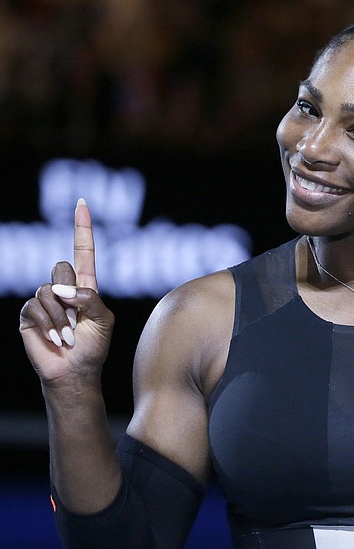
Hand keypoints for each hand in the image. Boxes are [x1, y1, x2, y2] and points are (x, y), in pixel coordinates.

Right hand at [19, 199, 114, 386]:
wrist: (75, 371)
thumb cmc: (93, 346)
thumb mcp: (104, 320)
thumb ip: (90, 298)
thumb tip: (60, 289)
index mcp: (86, 286)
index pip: (82, 251)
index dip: (82, 227)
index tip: (82, 202)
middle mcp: (63, 289)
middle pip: (61, 267)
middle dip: (71, 294)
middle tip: (78, 320)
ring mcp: (44, 300)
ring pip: (48, 290)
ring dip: (61, 318)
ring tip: (68, 336)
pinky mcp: (29, 314)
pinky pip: (34, 306)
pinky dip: (48, 324)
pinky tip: (55, 340)